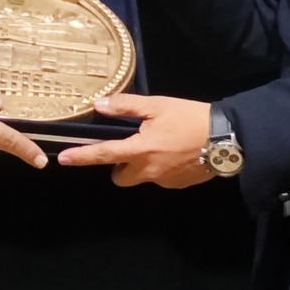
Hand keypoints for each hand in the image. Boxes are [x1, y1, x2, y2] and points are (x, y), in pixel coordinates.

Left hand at [56, 93, 212, 187]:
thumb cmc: (191, 118)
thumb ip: (127, 107)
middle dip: (120, 167)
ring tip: (161, 147)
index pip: (104, 155)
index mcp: (140, 150)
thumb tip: (100, 105)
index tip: (64, 159)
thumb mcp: (159, 106)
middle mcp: (149, 170)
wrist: (226, 138)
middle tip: (132, 148)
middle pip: (121, 178)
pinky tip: (176, 154)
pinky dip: (162, 168)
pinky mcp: (178, 185)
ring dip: (143, 166)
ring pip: (142, 177)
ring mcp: (164, 180)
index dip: (82, 157)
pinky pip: (161, 178)